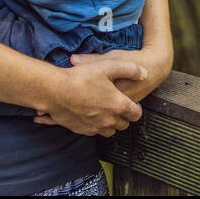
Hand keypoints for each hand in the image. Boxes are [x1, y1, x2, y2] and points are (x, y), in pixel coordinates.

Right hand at [32, 47, 170, 122]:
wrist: (54, 91)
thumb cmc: (81, 77)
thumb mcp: (108, 65)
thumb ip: (130, 69)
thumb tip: (144, 74)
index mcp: (118, 105)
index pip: (136, 114)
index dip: (136, 109)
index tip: (132, 104)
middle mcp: (109, 120)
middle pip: (124, 124)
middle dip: (124, 117)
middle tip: (119, 107)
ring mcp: (95, 127)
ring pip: (110, 131)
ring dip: (111, 124)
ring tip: (107, 112)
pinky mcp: (82, 130)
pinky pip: (95, 132)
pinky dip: (97, 126)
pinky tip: (93, 116)